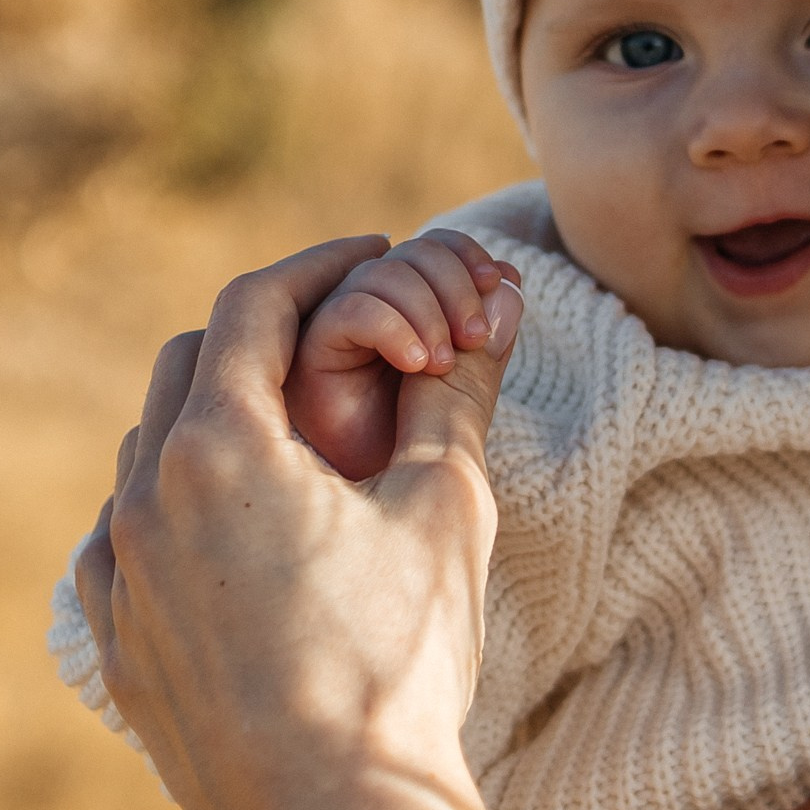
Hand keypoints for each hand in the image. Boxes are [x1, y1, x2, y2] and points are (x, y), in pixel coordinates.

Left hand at [74, 237, 541, 809]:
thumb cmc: (397, 665)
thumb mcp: (446, 512)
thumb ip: (452, 400)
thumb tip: (476, 320)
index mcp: (220, 446)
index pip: (254, 305)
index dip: (320, 267)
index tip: (372, 256)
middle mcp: (145, 497)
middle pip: (188, 364)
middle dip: (265, 333)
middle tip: (339, 332)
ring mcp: (118, 574)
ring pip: (151, 451)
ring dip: (218, 417)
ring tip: (296, 429)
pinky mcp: (116, 642)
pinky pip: (130, 537)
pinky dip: (180, 503)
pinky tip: (236, 528)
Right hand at [284, 228, 523, 481]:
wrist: (391, 559)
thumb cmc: (426, 502)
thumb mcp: (466, 410)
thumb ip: (482, 349)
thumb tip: (510, 281)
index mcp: (395, 333)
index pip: (426, 250)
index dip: (464, 253)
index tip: (501, 281)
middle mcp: (353, 334)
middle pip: (401, 255)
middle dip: (452, 278)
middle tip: (476, 334)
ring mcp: (323, 351)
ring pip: (376, 274)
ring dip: (428, 303)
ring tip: (446, 362)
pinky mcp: (299, 372)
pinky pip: (347, 312)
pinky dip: (394, 324)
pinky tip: (421, 366)